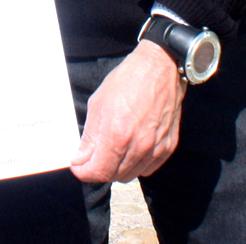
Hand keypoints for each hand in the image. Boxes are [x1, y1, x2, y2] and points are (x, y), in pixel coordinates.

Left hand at [70, 40, 185, 183]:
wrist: (160, 68)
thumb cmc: (127, 81)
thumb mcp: (98, 104)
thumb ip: (89, 137)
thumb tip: (80, 158)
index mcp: (117, 136)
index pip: (97, 172)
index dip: (83, 172)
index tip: (78, 165)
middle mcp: (138, 147)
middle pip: (113, 176)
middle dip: (98, 170)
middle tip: (92, 156)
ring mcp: (155, 149)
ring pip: (130, 175)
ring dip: (116, 169)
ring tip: (111, 150)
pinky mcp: (168, 147)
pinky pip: (147, 168)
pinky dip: (135, 165)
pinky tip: (130, 149)